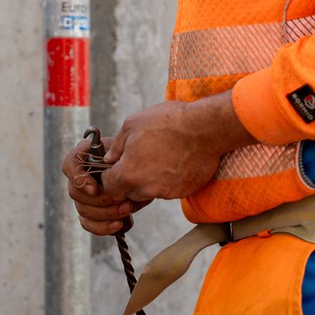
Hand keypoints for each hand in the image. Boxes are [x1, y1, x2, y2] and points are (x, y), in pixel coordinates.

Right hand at [61, 135, 150, 236]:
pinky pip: (88, 224)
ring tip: (127, 209)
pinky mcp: (90, 212)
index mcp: (83, 154)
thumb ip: (116, 152)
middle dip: (101, 200)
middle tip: (122, 200)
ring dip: (106, 214)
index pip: (69, 165)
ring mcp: (82, 196)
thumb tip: (109, 171)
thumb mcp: (126, 147)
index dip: (79, 180)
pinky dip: (103, 227)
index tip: (95, 189)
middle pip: (76, 193)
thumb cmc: (132, 154)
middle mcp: (79, 176)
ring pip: (83, 210)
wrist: (141, 168)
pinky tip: (119, 224)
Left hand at [100, 94, 254, 203]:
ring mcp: (167, 192)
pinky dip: (169, 180)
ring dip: (150, 180)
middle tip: (140, 159)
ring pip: (150, 192)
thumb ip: (116, 146)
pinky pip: (170, 190)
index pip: (109, 188)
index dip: (111, 176)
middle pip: (129, 193)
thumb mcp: (132, 124)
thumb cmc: (168, 122)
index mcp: (129, 173)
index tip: (117, 167)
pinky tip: (175, 161)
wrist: (205, 128)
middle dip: (130, 180)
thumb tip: (110, 158)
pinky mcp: (184, 192)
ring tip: (160, 157)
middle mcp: (146, 188)